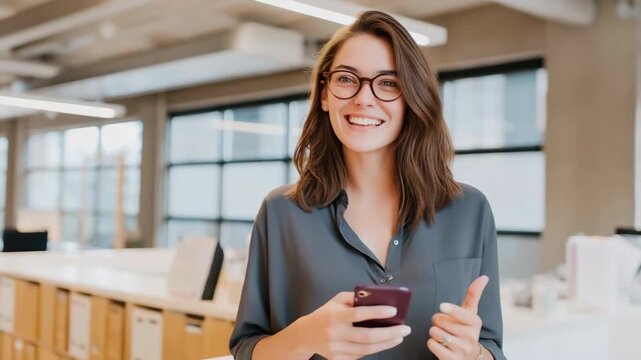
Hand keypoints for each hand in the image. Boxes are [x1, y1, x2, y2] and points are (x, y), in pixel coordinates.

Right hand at [296, 292, 410, 359]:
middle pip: (367, 336)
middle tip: (405, 329)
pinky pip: (360, 356)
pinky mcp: (338, 359)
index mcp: (334, 315)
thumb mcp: (336, 300)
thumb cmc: (326, 314)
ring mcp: (336, 348)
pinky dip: (375, 349)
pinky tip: (385, 343)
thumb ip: (354, 297)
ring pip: (367, 349)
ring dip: (387, 343)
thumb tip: (377, 298)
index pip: (359, 314)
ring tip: (400, 336)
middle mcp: (335, 333)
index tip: (394, 311)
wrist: (306, 335)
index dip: (377, 312)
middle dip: (390, 333)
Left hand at [427, 275, 488, 359]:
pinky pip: (431, 344)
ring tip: (443, 335)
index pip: (461, 313)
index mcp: (475, 322)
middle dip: (438, 321)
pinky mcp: (451, 359)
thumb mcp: (471, 312)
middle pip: (441, 320)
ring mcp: (462, 349)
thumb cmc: (465, 328)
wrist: (469, 356)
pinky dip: (432, 343)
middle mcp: (471, 337)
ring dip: (434, 332)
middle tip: (445, 325)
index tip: (442, 306)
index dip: (450, 309)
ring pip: (434, 332)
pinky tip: (441, 344)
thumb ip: (474, 294)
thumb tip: (484, 277)